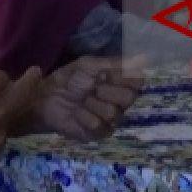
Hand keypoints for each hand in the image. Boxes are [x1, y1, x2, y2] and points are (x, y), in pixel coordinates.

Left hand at [29, 56, 143, 139]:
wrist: (46, 98)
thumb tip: (144, 57)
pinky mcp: (100, 134)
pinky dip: (84, 117)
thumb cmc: (69, 80)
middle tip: (92, 87)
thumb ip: (115, 63)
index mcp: (121, 84)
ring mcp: (111, 120)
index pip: (138, 81)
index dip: (122, 77)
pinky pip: (99, 126)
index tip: (105, 74)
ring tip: (81, 101)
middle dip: (106, 90)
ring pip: (114, 113)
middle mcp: (121, 102)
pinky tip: (76, 113)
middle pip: (129, 97)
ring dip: (93, 104)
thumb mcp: (89, 65)